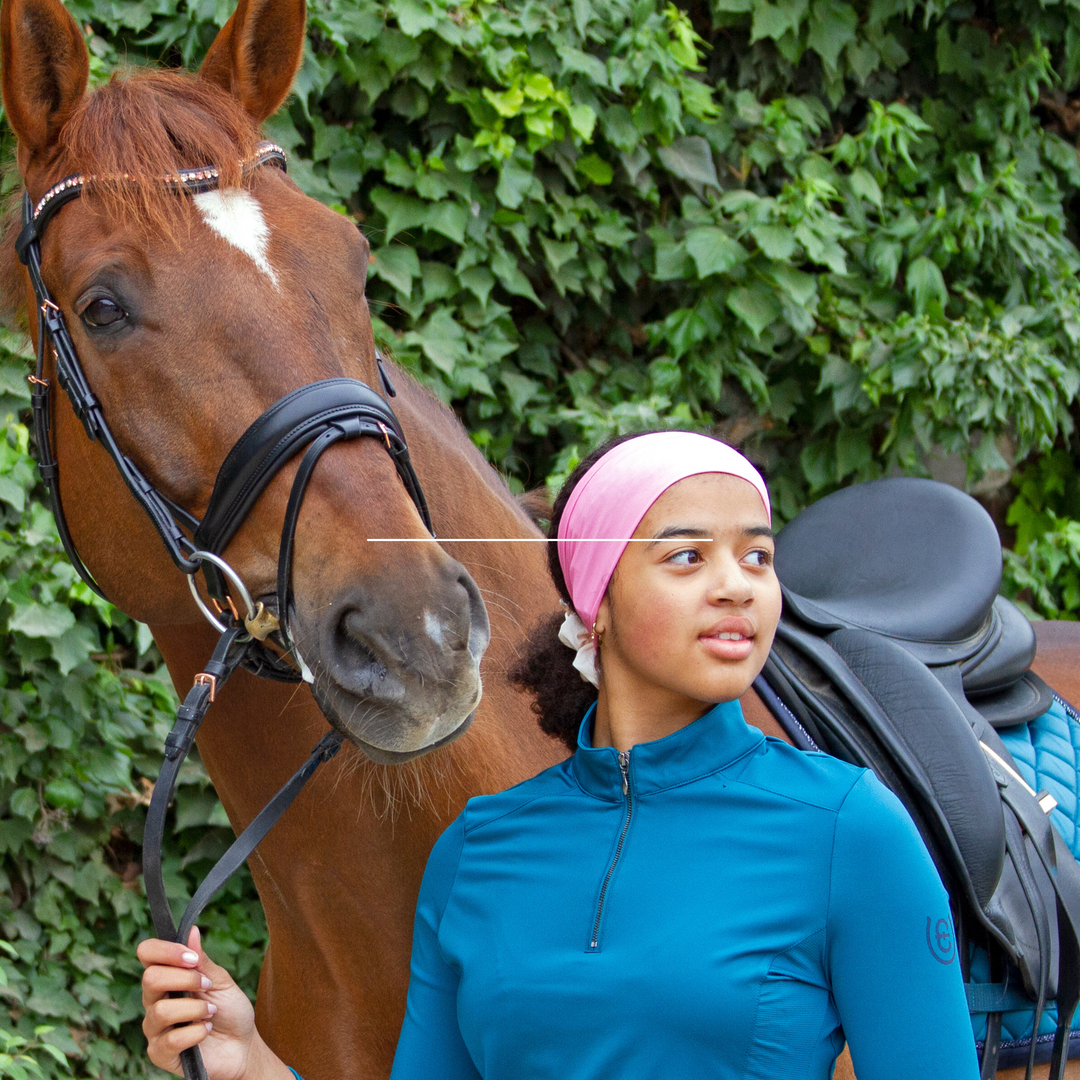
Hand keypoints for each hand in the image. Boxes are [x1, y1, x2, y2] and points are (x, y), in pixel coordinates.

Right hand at [139, 926, 286, 1079]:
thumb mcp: (220, 980)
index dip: (165, 950)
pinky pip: (170, 1040)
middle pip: (150, 979)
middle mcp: (154, 1000)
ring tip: (211, 1013)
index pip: (147, 953)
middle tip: (207, 986)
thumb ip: (202, 960)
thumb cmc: (229, 1010)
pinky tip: (205, 1032)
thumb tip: (190, 930)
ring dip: (195, 1009)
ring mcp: (155, 1028)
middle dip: (186, 979)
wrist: (242, 1045)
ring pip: (161, 1010)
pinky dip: (196, 1033)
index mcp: (167, 977)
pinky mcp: (160, 1054)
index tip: (192, 958)